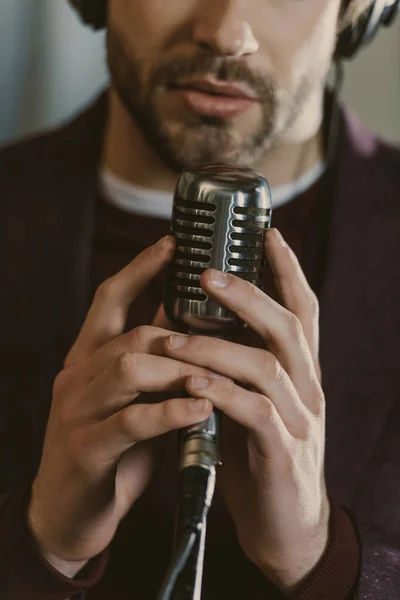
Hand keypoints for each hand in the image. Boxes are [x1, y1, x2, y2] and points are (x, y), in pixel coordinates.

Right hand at [27, 236, 214, 575]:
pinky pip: (131, 421)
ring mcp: (76, 412)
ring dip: (178, 369)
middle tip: (222, 337)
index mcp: (87, 360)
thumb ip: (154, 363)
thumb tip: (189, 325)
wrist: (69, 515)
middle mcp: (77, 378)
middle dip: (178, 335)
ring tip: (214, 375)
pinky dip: (170, 411)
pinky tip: (202, 407)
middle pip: (129, 334)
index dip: (141, 268)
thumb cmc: (111, 450)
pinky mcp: (85, 450)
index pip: (109, 299)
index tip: (174, 243)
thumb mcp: (132, 398)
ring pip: (128, 369)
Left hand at [163, 228, 328, 592]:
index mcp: (300, 372)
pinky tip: (192, 384)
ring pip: (266, 366)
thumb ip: (239, 368)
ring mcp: (300, 421)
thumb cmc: (262, 457)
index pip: (302, 310)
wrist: (287, 529)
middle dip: (248, 295)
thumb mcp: (254, 403)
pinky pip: (254, 413)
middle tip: (207, 275)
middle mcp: (308, 388)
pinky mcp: (283, 454)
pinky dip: (221, 393)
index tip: (267, 233)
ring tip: (174, 338)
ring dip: (218, 347)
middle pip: (287, 326)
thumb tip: (201, 326)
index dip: (288, 270)